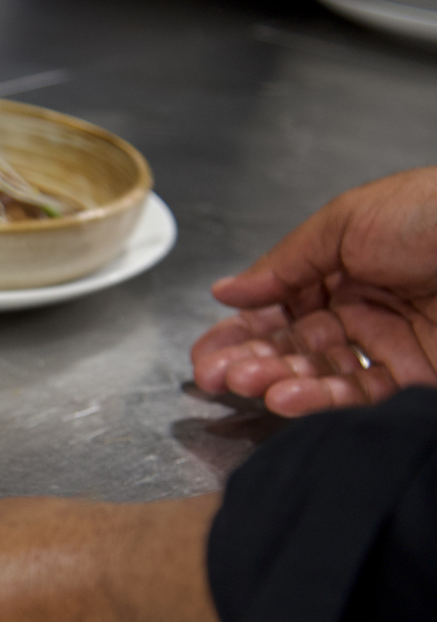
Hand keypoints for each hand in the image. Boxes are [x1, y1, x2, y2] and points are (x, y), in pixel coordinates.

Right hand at [191, 167, 436, 416]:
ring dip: (278, 381)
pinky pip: (361, 396)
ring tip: (248, 384)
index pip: (280, 307)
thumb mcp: (346, 221)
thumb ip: (284, 263)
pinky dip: (320, 400)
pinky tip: (287, 397)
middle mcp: (367, 307)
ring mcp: (394, 344)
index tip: (206, 354)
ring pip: (321, 374)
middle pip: (294, 344)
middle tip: (214, 376)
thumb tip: (227, 290)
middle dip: (250, 361)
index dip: (240, 331)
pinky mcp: (420, 378)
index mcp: (347, 264)